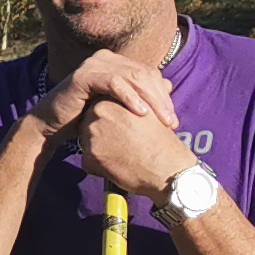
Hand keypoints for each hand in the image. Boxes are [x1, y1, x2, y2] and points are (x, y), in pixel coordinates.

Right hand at [30, 50, 179, 141]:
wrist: (52, 124)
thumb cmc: (84, 117)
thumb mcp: (117, 107)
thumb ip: (139, 95)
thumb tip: (168, 85)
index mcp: (115, 63)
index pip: (149, 74)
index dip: (163, 95)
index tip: (173, 120)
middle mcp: (106, 58)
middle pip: (144, 74)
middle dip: (161, 99)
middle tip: (171, 122)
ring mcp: (94, 64)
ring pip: (133, 77)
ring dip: (151, 99)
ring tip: (162, 120)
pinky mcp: (84, 75)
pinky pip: (114, 83)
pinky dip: (130, 97)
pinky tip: (141, 113)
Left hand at [75, 97, 197, 203]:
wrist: (168, 167)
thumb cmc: (162, 142)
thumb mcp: (152, 112)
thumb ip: (141, 100)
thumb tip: (152, 86)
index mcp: (112, 99)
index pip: (99, 108)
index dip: (111, 122)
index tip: (122, 131)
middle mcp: (98, 113)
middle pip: (90, 124)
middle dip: (102, 134)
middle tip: (121, 144)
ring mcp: (93, 133)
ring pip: (87, 143)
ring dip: (99, 150)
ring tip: (121, 155)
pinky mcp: (92, 154)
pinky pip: (88, 162)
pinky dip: (98, 167)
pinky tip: (116, 167)